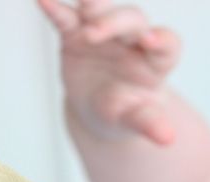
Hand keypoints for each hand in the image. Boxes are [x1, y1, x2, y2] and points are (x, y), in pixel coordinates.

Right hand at [38, 0, 180, 144]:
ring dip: (94, 3)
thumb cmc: (123, 113)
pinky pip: (67, 19)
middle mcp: (133, 39)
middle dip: (114, 23)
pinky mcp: (77, 34)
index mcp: (155, 61)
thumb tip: (168, 139)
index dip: (161, 40)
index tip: (151, 41)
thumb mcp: (134, 120)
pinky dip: (55, 11)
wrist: (99, 109)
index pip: (166, 45)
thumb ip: (149, 124)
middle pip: (132, 21)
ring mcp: (105, 34)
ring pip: (102, 11)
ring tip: (85, 3)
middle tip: (94, 32)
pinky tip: (42, 1)